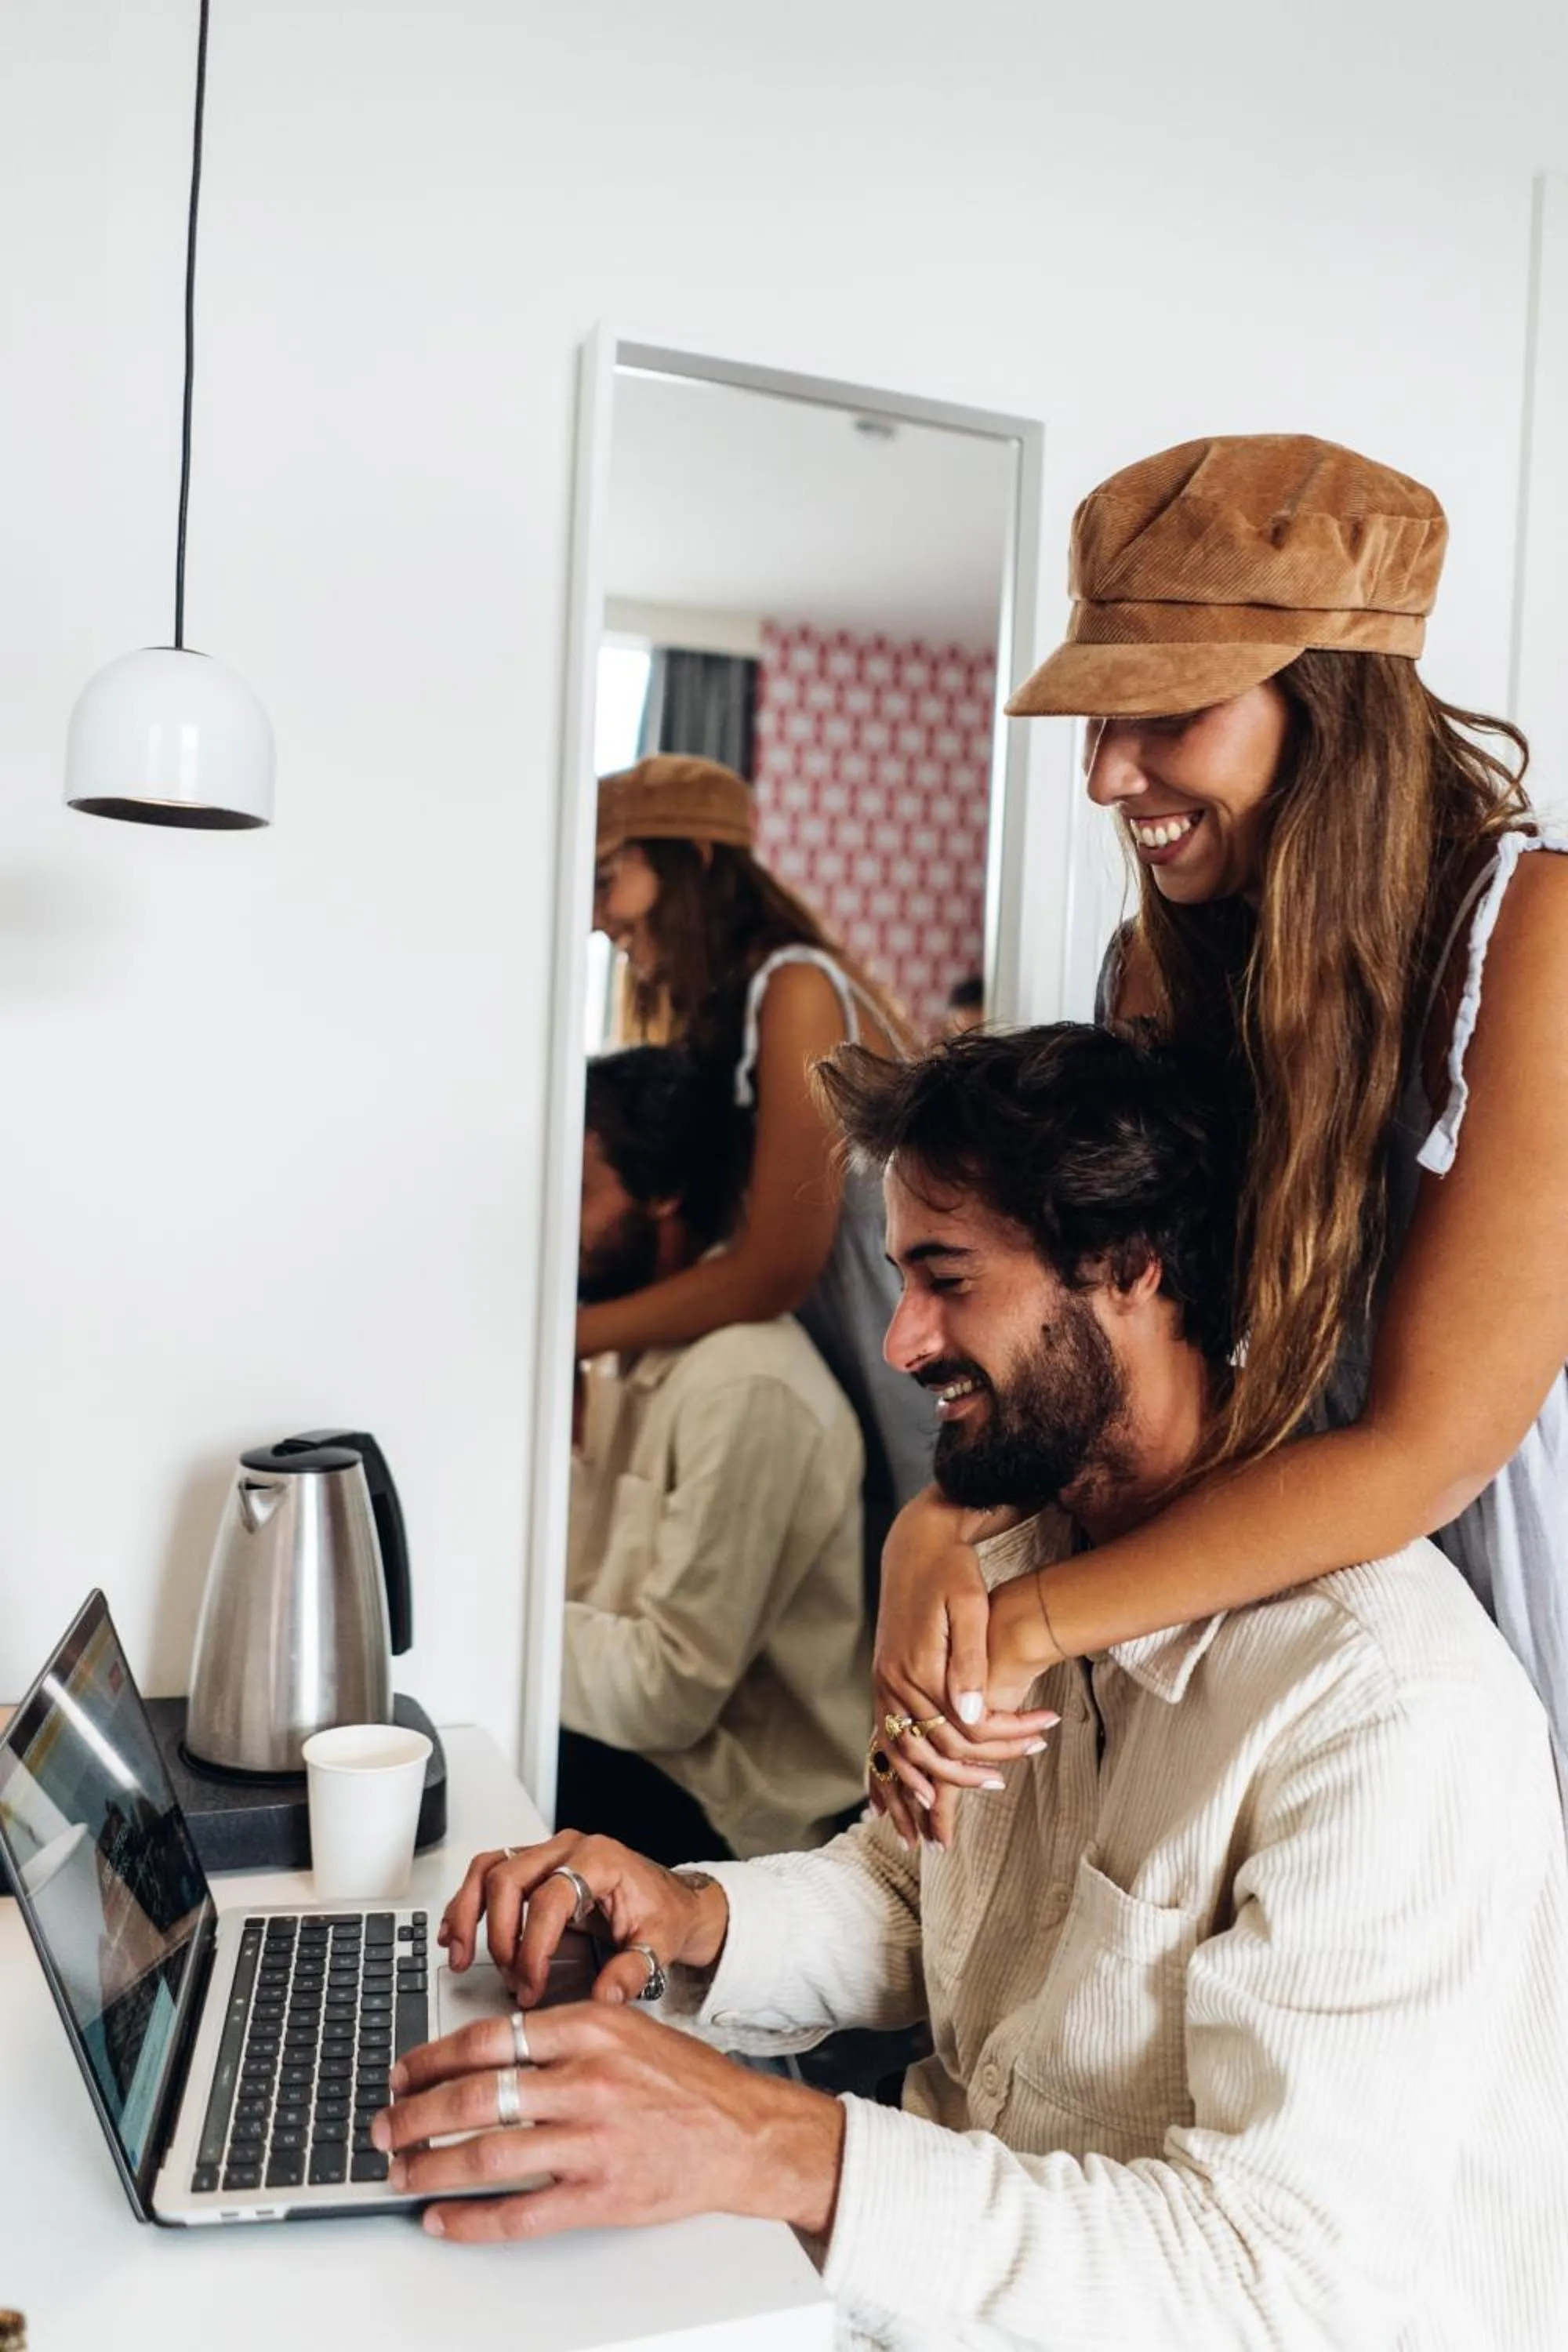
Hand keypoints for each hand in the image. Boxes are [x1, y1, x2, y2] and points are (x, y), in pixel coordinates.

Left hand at [374, 2000, 844, 2242]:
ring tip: (401, 2172)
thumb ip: (561, 2032)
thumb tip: (484, 2049)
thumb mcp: (625, 2027)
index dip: (432, 2058)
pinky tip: (442, 2220)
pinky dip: (469, 2220)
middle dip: (415, 2114)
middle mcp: (587, 2079)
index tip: (402, 2073)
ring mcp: (593, 2140)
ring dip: (430, 2166)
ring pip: (486, 2153)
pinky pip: (518, 2212)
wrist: (745, 2133)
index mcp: (590, 2027)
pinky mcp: (601, 2195)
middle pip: (475, 2095)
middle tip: (384, 2126)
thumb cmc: (684, 2081)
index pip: (488, 2037)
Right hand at [439, 1831, 728, 2008]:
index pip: (550, 1898)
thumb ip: (633, 1971)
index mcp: (600, 1860)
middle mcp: (570, 1848)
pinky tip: (456, 1932)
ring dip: (467, 1912)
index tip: (530, 1985)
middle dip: (498, 1934)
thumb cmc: (665, 1916)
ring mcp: (550, 1853)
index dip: (533, 1946)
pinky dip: (468, 1901)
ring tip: (458, 1954)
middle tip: (507, 1978)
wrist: (673, 1901)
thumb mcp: (659, 1945)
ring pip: (491, 1868)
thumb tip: (604, 1998)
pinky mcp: (536, 1865)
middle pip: (510, 1877)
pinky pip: (490, 1872)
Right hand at [871, 1490, 1059, 1847]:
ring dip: (934, 1782)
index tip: (1043, 1732)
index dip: (1006, 1737)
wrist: (916, 1542)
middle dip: (980, 1764)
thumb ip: (970, 1663)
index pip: (965, 1727)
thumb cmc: (951, 1571)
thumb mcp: (969, 1607)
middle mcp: (894, 1682)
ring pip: (906, 1753)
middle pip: (938, 1747)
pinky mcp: (882, 1680)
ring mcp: (883, 1684)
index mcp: (918, 1667)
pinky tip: (912, 1792)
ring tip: (972, 1798)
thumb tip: (973, 1718)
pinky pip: (886, 1739)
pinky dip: (900, 1770)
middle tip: (1021, 1764)